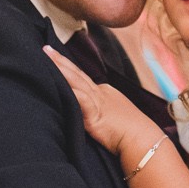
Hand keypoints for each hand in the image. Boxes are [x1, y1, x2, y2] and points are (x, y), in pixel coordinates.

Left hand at [45, 47, 159, 156]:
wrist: (143, 138)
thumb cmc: (132, 132)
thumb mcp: (116, 117)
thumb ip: (103, 113)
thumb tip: (94, 116)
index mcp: (104, 94)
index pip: (83, 79)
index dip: (68, 69)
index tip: (55, 60)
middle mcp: (100, 93)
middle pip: (77, 74)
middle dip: (60, 61)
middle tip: (46, 48)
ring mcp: (97, 102)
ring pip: (75, 80)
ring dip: (60, 68)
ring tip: (46, 56)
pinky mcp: (95, 115)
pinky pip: (80, 99)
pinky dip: (70, 90)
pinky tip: (56, 81)